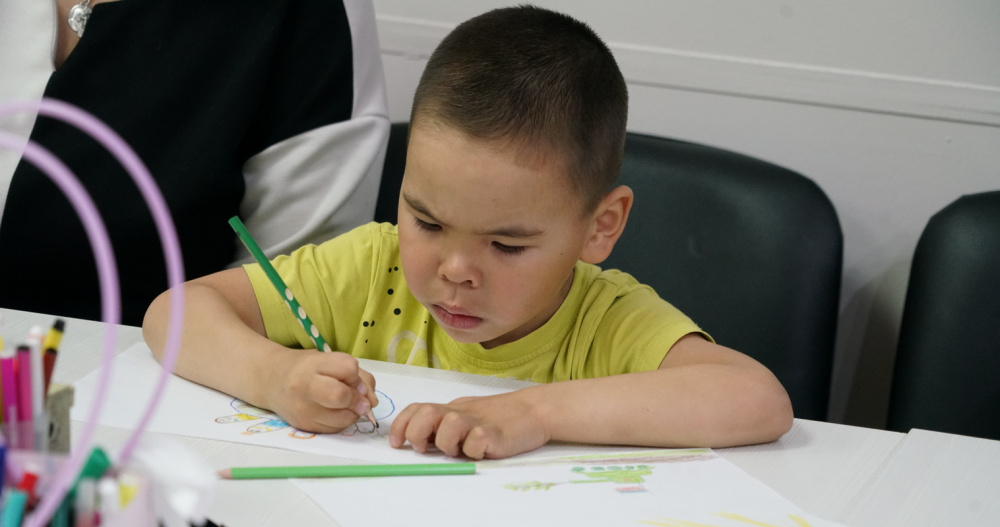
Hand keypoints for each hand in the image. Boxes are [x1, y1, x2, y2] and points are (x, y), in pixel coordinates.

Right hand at [265, 350, 377, 433]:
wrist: (271, 381)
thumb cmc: (307, 368)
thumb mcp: (330, 361)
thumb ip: (358, 376)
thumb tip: (372, 402)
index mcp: (313, 365)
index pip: (348, 368)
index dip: (356, 375)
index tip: (353, 378)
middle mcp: (304, 387)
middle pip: (341, 396)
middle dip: (357, 399)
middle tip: (358, 399)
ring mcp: (303, 410)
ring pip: (343, 418)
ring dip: (354, 413)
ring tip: (346, 405)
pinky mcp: (305, 426)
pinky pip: (335, 429)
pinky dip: (343, 422)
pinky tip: (336, 412)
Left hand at [388, 389, 549, 459]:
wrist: (533, 410)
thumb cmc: (498, 417)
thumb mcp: (465, 416)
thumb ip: (443, 426)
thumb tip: (416, 440)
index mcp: (450, 409)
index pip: (417, 409)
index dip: (401, 425)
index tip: (396, 442)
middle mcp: (459, 413)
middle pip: (426, 413)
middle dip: (417, 432)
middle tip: (424, 448)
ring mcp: (476, 422)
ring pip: (448, 427)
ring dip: (448, 443)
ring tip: (461, 449)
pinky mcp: (494, 434)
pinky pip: (476, 442)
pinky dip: (475, 451)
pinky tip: (483, 449)